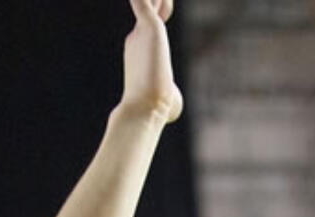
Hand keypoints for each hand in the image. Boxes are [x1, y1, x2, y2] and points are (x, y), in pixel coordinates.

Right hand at [120, 0, 182, 125]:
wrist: (147, 108)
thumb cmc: (158, 109)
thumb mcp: (169, 100)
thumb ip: (173, 94)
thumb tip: (175, 107)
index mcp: (142, 45)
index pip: (155, 16)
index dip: (163, 5)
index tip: (167, 1)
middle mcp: (139, 34)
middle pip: (152, 1)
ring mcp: (142, 30)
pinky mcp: (149, 27)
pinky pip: (142, 0)